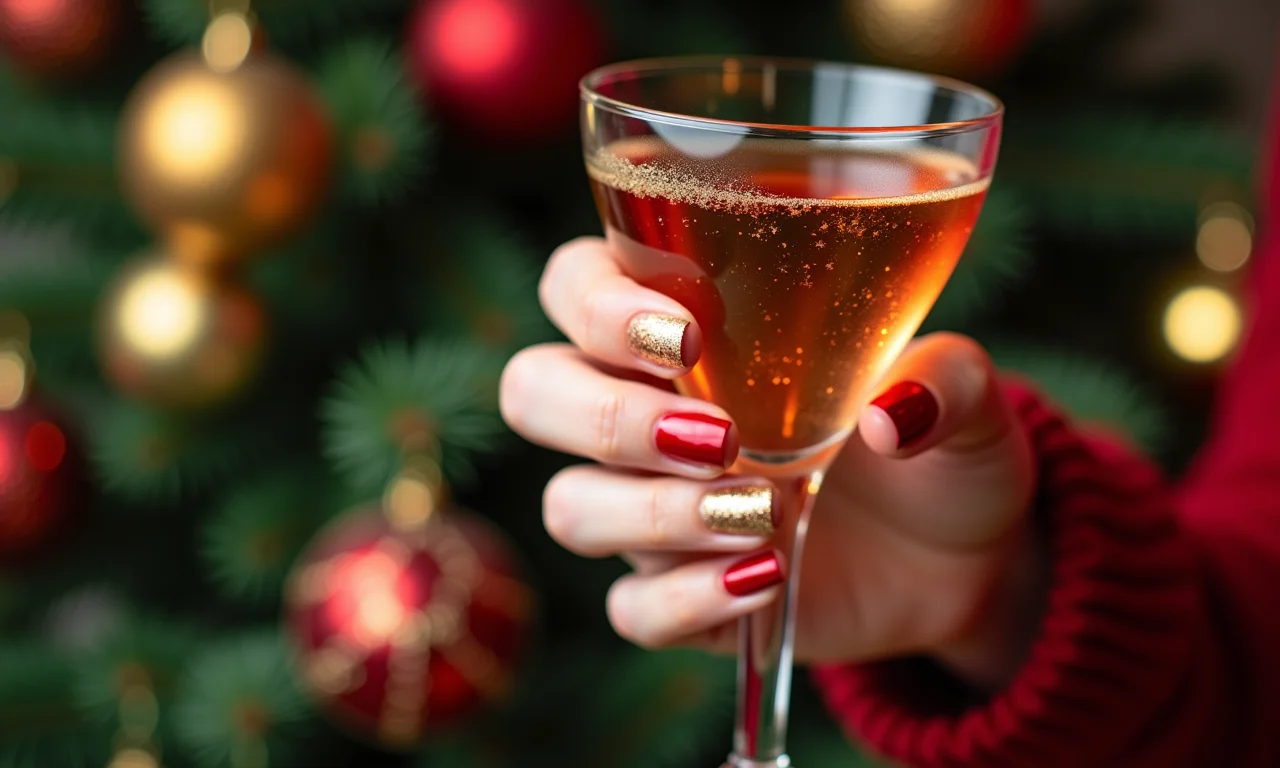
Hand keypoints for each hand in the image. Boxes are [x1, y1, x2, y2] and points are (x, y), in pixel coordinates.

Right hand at [500, 237, 1041, 686]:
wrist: (962, 557)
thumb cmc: (941, 442)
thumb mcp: (967, 398)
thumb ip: (946, 380)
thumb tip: (889, 414)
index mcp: (682, 327)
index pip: (576, 285)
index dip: (597, 305)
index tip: (686, 337)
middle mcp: (644, 410)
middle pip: (534, 391)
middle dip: (605, 414)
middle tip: (716, 435)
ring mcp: (650, 508)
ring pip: (569, 506)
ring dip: (654, 512)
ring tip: (765, 510)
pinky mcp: (678, 593)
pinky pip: (631, 609)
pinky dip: (687, 600)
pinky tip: (767, 579)